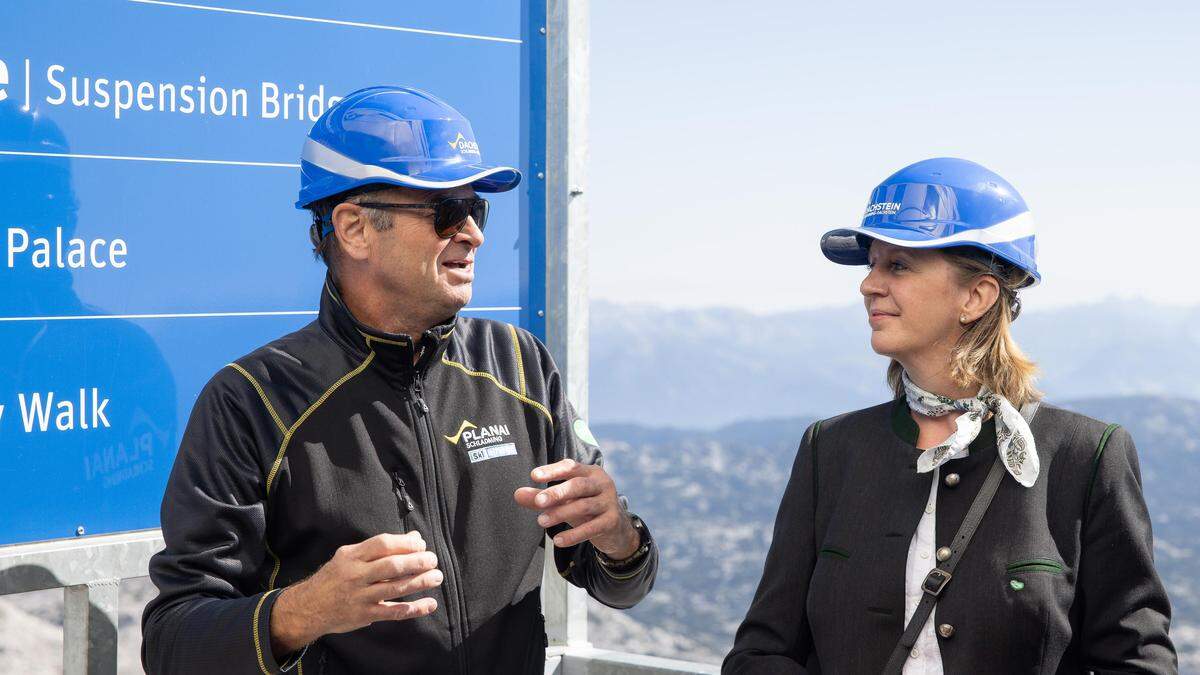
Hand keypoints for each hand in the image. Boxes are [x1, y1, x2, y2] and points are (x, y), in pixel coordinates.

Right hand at [270, 531, 441, 656]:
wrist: (309, 607)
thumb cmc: (334, 577)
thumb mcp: (349, 556)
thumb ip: (379, 548)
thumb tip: (414, 538)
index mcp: (351, 556)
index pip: (382, 544)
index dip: (405, 543)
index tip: (421, 545)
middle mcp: (355, 575)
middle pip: (391, 566)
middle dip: (416, 562)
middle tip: (433, 560)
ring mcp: (360, 596)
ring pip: (395, 588)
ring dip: (420, 582)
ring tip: (436, 577)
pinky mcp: (364, 615)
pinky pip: (393, 612)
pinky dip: (414, 609)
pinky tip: (429, 604)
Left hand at [513, 459, 638, 558]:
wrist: (616, 527)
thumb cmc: (586, 507)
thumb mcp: (565, 501)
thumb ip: (542, 497)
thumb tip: (517, 494)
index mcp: (590, 472)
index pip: (570, 467)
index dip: (552, 470)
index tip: (534, 476)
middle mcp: (602, 483)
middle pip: (578, 485)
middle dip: (557, 492)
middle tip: (538, 501)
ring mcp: (609, 502)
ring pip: (584, 506)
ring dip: (561, 513)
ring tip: (541, 521)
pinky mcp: (612, 521)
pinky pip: (592, 527)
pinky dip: (575, 534)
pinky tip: (558, 541)